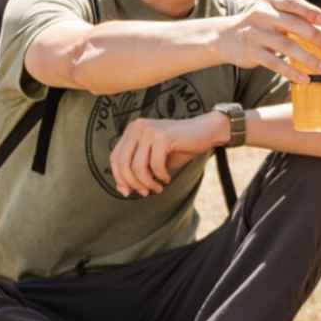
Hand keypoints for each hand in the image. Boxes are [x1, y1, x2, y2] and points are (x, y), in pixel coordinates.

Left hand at [109, 113, 223, 196]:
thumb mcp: (154, 159)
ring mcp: (149, 130)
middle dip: (133, 183)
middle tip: (145, 193)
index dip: (118, 177)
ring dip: (147, 183)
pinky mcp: (162, 136)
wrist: (205, 131)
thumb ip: (138, 170)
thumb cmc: (179, 147)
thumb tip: (122, 189)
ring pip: (138, 167)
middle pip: (123, 163)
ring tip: (157, 188)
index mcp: (132, 130)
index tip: (126, 192)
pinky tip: (167, 178)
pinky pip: (155, 165)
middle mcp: (137, 127)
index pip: (115, 157)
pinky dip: (160, 176)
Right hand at [215, 0, 320, 82]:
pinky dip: (291, 72)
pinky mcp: (252, 52)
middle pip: (293, 24)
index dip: (310, 11)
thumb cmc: (259, 25)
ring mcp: (256, 33)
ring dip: (308, 58)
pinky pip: (275, 63)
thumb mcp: (272, 14)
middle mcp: (262, 14)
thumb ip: (293, 18)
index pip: (293, 2)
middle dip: (315, 35)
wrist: (225, 37)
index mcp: (271, 1)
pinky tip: (304, 79)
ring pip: (286, 46)